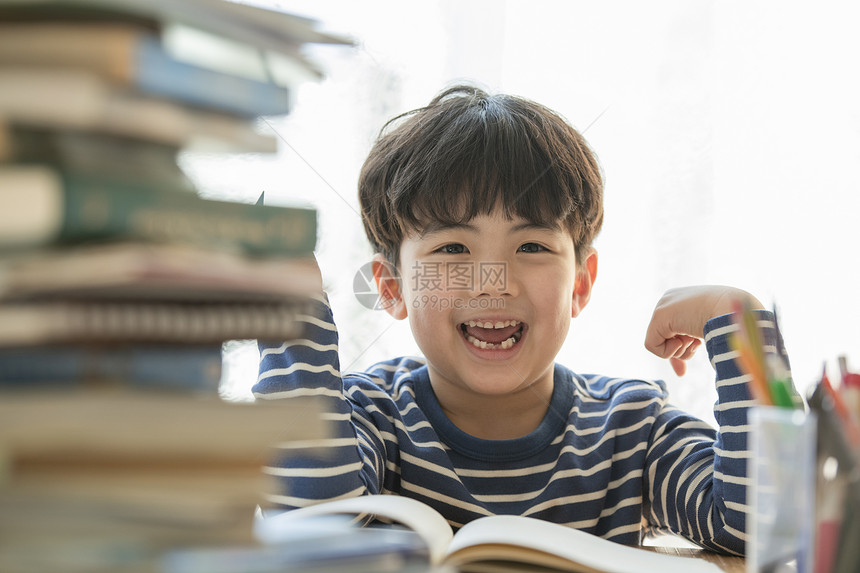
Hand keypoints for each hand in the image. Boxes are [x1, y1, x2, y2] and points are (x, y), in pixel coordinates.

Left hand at [644, 286, 763, 375]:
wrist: (733, 307)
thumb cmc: (730, 320)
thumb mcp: (710, 334)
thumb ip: (693, 347)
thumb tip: (680, 372)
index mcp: (684, 300)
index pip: (671, 331)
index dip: (678, 351)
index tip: (682, 372)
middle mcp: (670, 300)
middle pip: (664, 338)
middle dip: (678, 353)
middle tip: (695, 344)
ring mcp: (663, 306)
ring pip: (659, 343)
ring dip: (680, 349)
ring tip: (695, 339)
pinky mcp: (660, 315)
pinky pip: (652, 345)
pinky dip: (669, 351)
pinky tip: (684, 340)